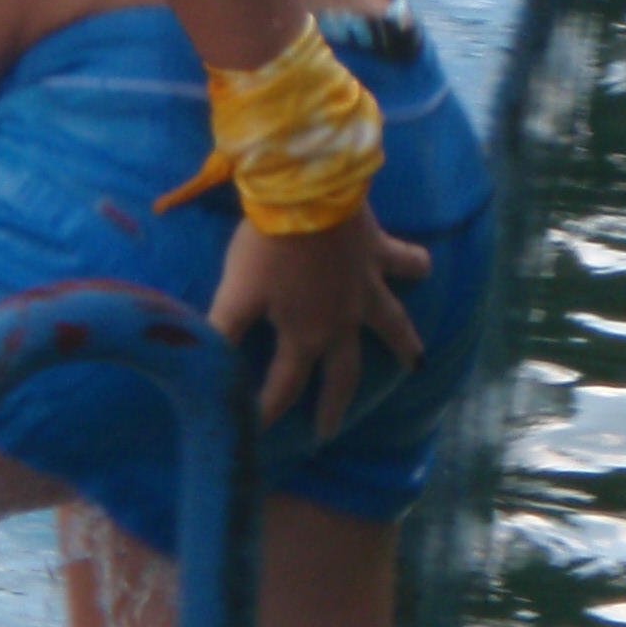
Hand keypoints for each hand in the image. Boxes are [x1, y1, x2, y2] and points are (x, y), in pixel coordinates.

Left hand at [210, 209, 429, 438]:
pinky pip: (406, 262)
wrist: (304, 194)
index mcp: (304, 335)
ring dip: (405, 345)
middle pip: (343, 374)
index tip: (256, 432)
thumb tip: (200, 369)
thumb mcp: (235, 293)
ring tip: (417, 363)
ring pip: (392, 325)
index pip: (284, 387)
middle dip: (334, 406)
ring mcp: (367, 289)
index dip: (268, 411)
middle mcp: (342, 322)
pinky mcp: (379, 253)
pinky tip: (424, 268)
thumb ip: (220, 333)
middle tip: (329, 431)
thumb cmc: (265, 246)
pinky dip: (416, 265)